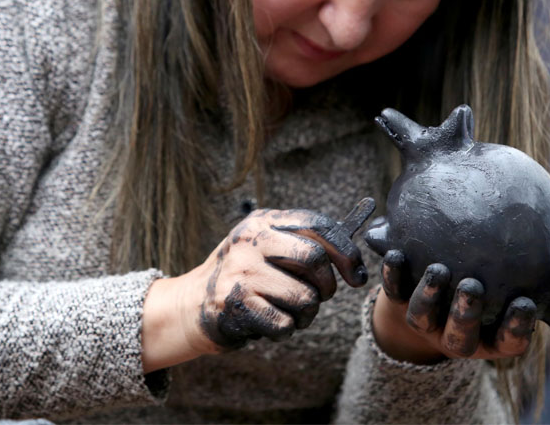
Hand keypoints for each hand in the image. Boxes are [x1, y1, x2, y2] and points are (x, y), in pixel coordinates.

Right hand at [142, 199, 374, 371]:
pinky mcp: (235, 304)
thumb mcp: (266, 246)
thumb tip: (353, 255)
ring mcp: (241, 271)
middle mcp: (251, 241)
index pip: (317, 224)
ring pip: (305, 297)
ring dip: (306, 314)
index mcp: (263, 221)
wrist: (192, 303)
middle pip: (314, 258)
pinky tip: (269, 321)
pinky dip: (285, 328)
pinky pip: (285, 323)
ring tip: (289, 311)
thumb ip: (302, 242)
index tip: (356, 275)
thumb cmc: (243, 275)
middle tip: (320, 295)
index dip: (345, 251)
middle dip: (327, 285)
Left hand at [371, 250, 536, 363]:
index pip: (510, 342)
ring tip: (437, 270)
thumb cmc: (499, 284)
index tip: (525, 302)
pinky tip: (396, 254)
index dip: (517, 327)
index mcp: (494, 337)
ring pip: (423, 318)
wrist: (444, 284)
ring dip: (429, 297)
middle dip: (465, 315)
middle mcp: (459, 334)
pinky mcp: (400, 299)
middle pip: (460, 337)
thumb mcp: (529, 287)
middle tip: (471, 287)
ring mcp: (428, 320)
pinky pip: (393, 292)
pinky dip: (392, 275)